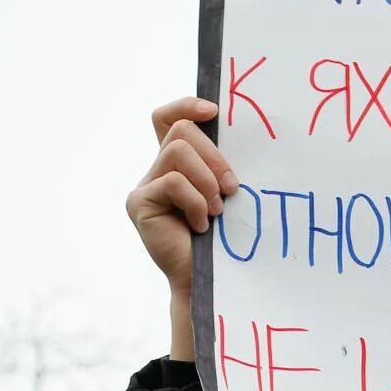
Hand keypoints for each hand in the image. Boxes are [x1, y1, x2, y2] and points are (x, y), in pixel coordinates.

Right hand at [127, 97, 236, 360]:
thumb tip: (251, 136)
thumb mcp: (232, 197)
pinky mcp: (139, 204)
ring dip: (207, 180)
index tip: (214, 112)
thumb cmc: (230, 242)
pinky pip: (171, 182)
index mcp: (180, 166)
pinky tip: (201, 226)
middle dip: (214, 156)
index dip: (186, 106)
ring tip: (218, 211)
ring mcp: (145, 186)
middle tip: (233, 188)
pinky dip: (194, 201)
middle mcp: (158, 171)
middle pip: (180, 132)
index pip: (169, 119)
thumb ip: (226, 169)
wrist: (210, 283)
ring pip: (177, 152)